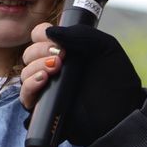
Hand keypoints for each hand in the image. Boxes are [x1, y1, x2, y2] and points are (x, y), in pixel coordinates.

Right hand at [18, 21, 145, 144]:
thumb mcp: (106, 48)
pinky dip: (29, 86)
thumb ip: (81, 34)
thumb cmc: (118, 82)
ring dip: (35, 67)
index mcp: (67, 50)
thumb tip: (49, 31)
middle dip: (39, 51)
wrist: (121, 115)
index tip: (57, 43)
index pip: (40, 36)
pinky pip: (25, 96)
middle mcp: (55, 67)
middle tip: (60, 58)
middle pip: (29, 53)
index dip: (42, 35)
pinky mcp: (45, 107)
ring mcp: (49, 87)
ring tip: (54, 70)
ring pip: (25, 73)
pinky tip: (43, 81)